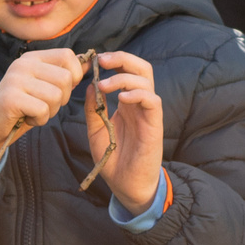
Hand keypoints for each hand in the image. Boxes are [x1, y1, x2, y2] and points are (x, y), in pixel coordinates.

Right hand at [0, 47, 85, 176]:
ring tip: (33, 112)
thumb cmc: (21, 109)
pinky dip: (39, 120)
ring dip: (50, 111)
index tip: (62, 90)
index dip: (74, 75)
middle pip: (65, 78)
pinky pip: (43, 110)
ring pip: (56, 95)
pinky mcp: (10, 98)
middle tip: (43, 105)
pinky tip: (26, 118)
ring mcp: (15, 80)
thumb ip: (63, 75)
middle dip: (62, 99)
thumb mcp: (44, 87)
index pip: (68, 56)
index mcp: (32, 58)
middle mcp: (22, 64)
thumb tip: (90, 63)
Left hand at [85, 50, 166, 216]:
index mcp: (127, 102)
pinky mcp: (155, 124)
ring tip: (104, 86)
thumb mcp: (96, 130)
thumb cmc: (114, 159)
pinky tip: (121, 99)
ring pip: (146, 81)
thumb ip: (93, 108)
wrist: (127, 185)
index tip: (95, 60)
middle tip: (102, 61)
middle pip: (141, 68)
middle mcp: (140, 103)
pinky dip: (138, 94)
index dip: (114, 61)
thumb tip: (89, 84)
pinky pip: (152, 100)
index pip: (127, 71)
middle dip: (122, 59)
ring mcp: (148, 112)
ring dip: (123, 78)